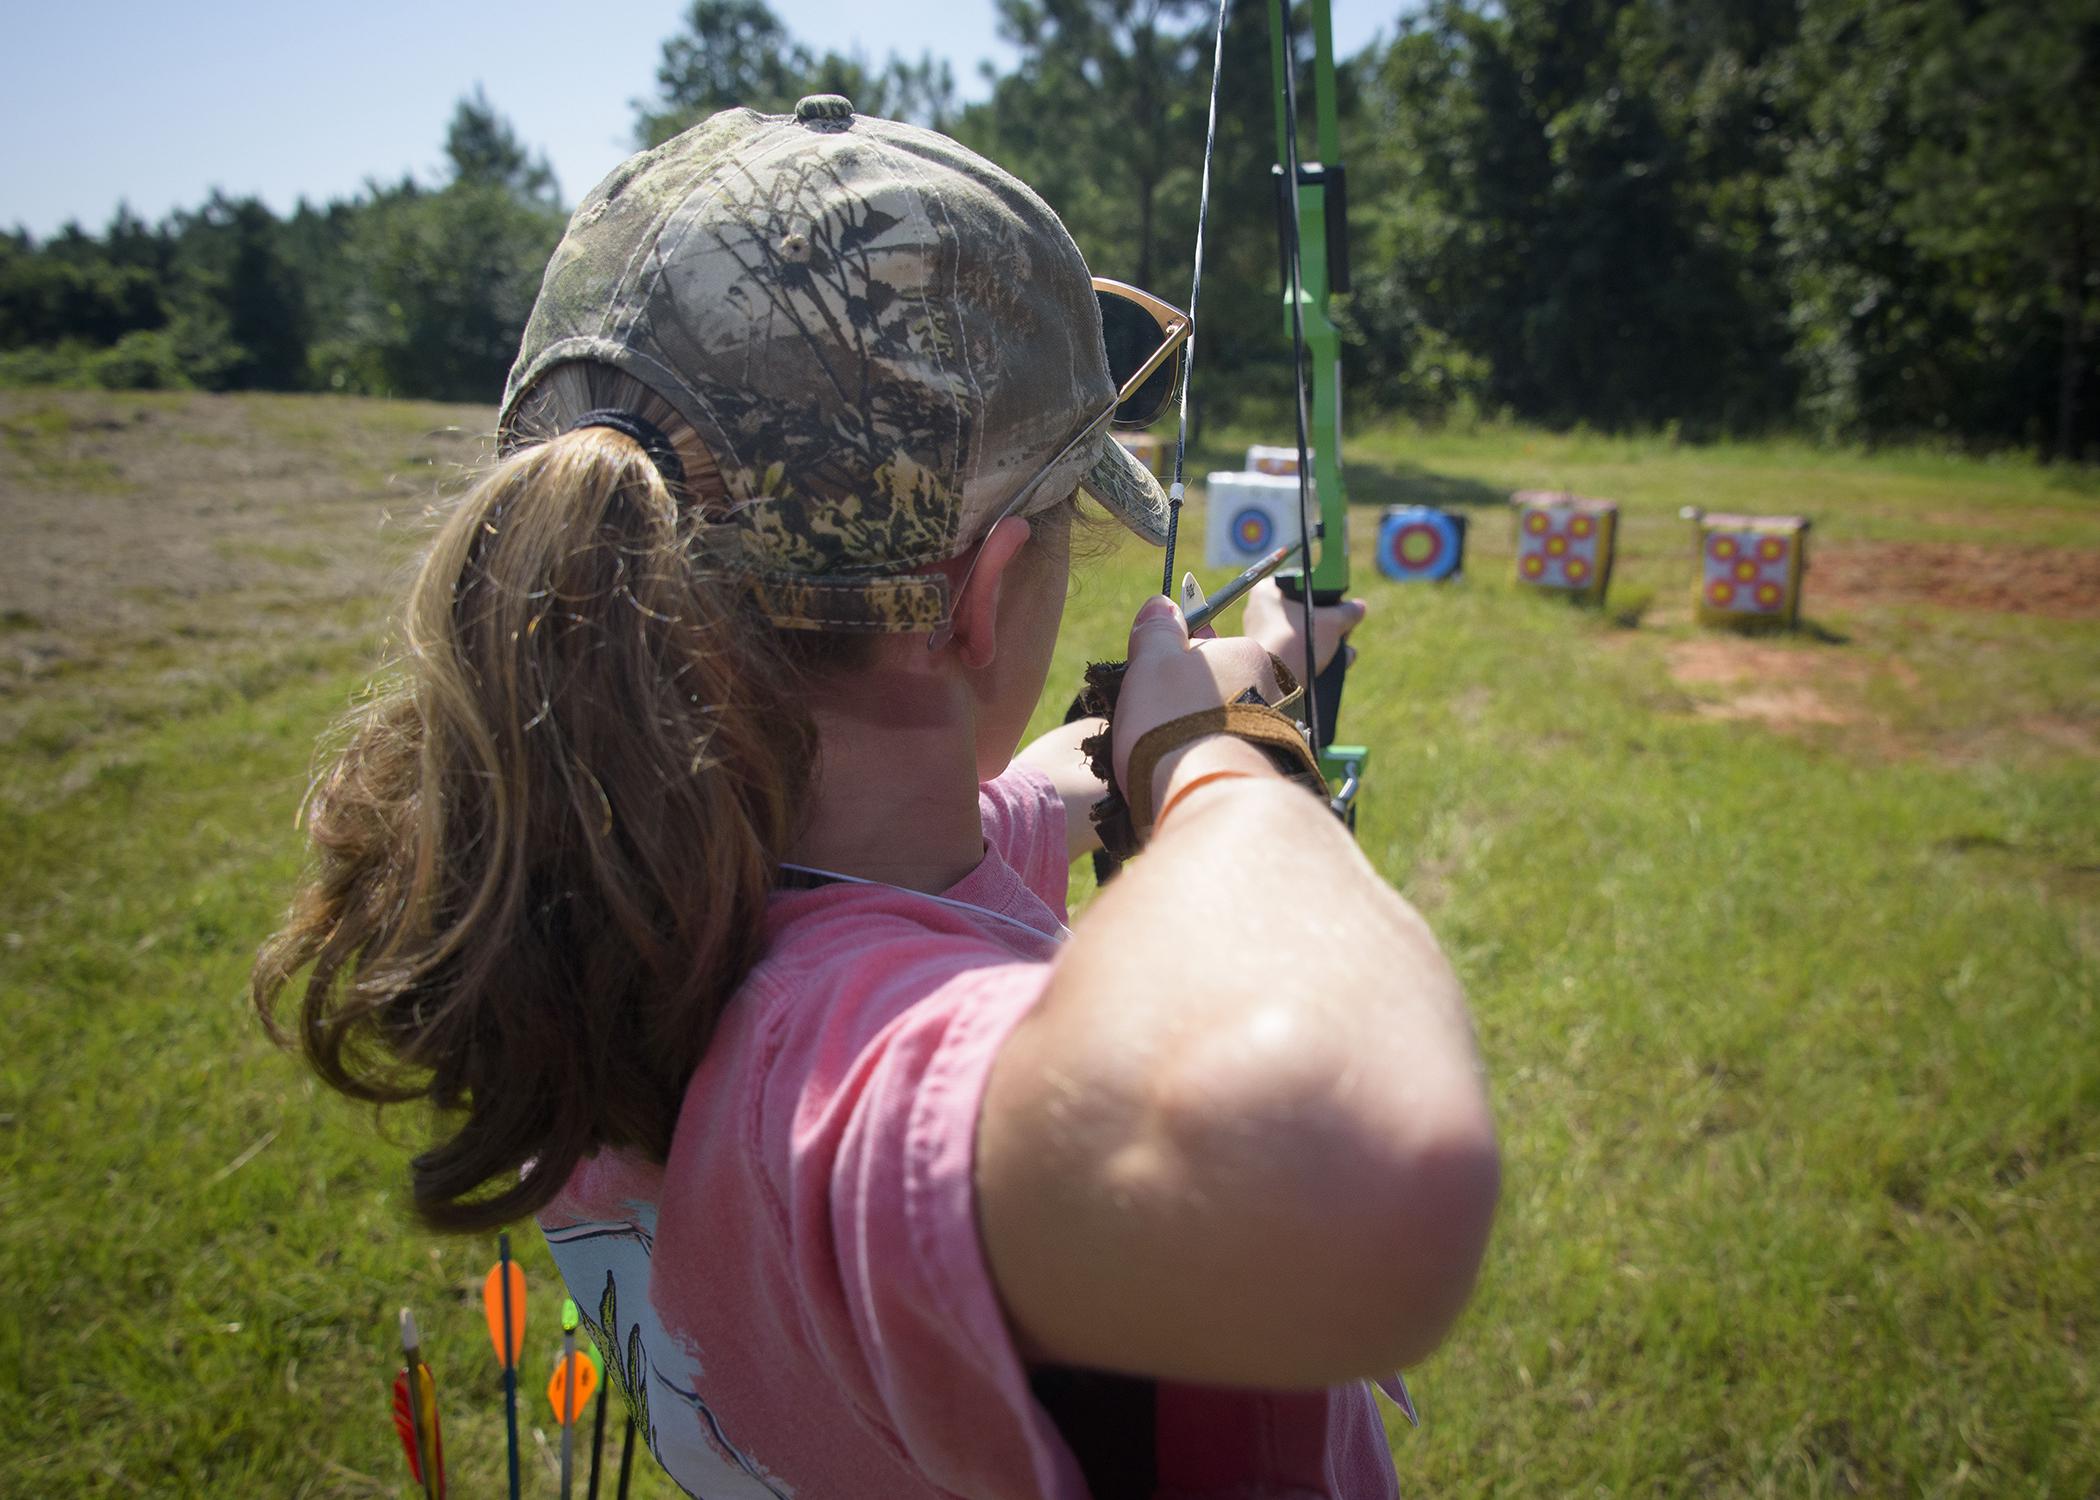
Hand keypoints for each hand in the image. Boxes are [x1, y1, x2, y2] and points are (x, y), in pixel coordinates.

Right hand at [1110, 596, 1283, 802]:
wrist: (1207, 795)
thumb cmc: (1175, 722)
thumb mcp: (1152, 662)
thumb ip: (1157, 630)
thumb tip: (1161, 604)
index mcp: (1246, 653)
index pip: (1200, 646)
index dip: (1166, 665)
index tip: (1147, 687)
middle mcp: (1270, 688)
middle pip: (1210, 687)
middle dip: (1181, 703)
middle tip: (1150, 726)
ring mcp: (1272, 732)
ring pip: (1218, 724)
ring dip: (1192, 735)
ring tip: (1164, 758)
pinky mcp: (1266, 770)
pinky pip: (1226, 756)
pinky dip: (1206, 763)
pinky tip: (1186, 776)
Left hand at [1242, 578, 1365, 676]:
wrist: (1275, 681)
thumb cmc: (1296, 642)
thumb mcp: (1331, 622)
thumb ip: (1347, 612)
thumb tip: (1358, 608)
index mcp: (1267, 592)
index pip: (1301, 586)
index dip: (1324, 594)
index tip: (1339, 604)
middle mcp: (1261, 613)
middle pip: (1305, 613)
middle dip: (1330, 625)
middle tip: (1345, 631)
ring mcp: (1263, 637)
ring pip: (1303, 636)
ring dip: (1328, 644)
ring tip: (1345, 653)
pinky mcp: (1269, 660)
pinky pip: (1296, 653)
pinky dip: (1316, 658)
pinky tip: (1337, 665)